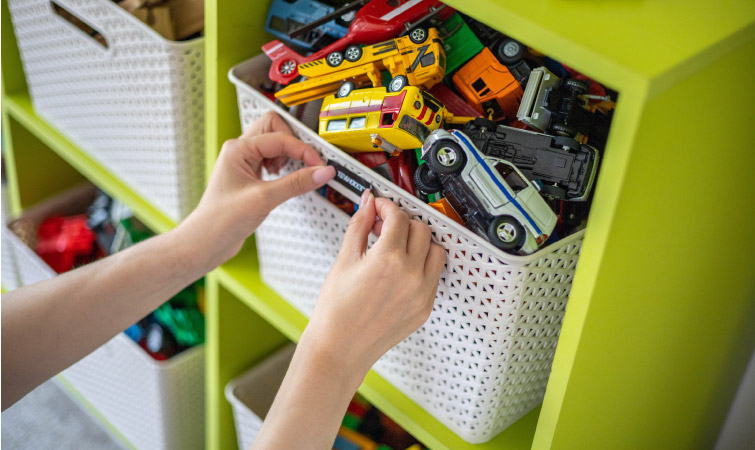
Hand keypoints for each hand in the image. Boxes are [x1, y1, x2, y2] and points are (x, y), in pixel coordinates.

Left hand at [177, 111, 335, 268]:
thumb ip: (296, 183)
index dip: (303, 151)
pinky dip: (284, 167)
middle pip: (275, 128)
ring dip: (288, 155)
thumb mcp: (264, 199)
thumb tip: (322, 172)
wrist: (206, 242)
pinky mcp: (250, 177)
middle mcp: (240, 151)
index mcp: (238, 149)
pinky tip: (284, 181)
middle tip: (307, 161)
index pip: (280, 138)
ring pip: (274, 144)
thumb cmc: (220, 220)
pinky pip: (272, 160)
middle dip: (294, 143)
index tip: (319, 166)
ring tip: (292, 173)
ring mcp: (244, 163)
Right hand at [301, 190, 446, 378]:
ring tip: (398, 246)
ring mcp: (422, 293)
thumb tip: (367, 205)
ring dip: (420, 242)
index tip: (379, 207)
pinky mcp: (425, 307)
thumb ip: (359, 227)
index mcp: (388, 260)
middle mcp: (411, 275)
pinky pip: (435, 276)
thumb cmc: (336, 312)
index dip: (387, 206)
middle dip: (403, 222)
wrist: (339, 349)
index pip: (399, 217)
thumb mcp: (344, 261)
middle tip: (385, 227)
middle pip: (421, 229)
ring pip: (436, 251)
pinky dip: (423, 265)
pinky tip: (402, 268)